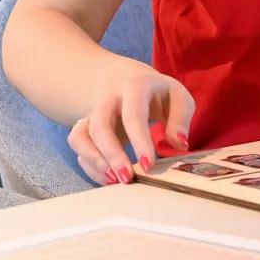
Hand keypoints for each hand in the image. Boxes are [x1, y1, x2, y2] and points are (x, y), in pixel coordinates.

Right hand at [69, 66, 195, 184]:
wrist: (126, 79)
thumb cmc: (157, 92)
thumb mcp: (177, 96)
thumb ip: (181, 119)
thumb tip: (180, 145)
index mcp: (135, 87)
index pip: (134, 116)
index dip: (139, 141)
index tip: (149, 165)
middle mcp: (109, 100)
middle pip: (100, 127)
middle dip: (112, 155)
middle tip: (128, 177)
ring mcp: (92, 114)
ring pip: (80, 137)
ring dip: (94, 161)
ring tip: (113, 180)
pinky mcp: (84, 128)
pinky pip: (78, 147)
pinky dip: (89, 164)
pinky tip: (107, 177)